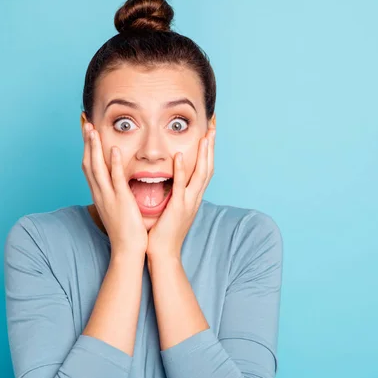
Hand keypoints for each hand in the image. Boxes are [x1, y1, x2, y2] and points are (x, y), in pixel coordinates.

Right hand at [82, 122, 147, 256]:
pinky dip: (112, 164)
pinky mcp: (120, 202)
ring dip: (94, 147)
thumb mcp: (117, 207)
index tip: (87, 129)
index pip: (89, 165)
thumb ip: (116, 193)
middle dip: (86, 141)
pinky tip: (113, 150)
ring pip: (97, 168)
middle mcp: (100, 193)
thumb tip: (117, 182)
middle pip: (88, 162)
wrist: (127, 250)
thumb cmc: (126, 230)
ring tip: (92, 128)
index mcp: (100, 193)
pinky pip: (115, 180)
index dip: (87, 147)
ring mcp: (109, 197)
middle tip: (84, 120)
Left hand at [146, 125, 215, 260]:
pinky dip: (183, 171)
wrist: (163, 252)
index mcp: (193, 195)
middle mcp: (195, 197)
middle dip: (211, 145)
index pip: (205, 167)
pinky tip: (181, 156)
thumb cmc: (163, 230)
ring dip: (204, 154)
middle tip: (214, 125)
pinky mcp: (178, 207)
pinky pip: (181, 186)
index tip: (209, 131)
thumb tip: (170, 177)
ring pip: (201, 174)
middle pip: (209, 166)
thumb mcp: (172, 206)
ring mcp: (188, 202)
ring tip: (206, 135)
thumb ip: (173, 191)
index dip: (208, 149)